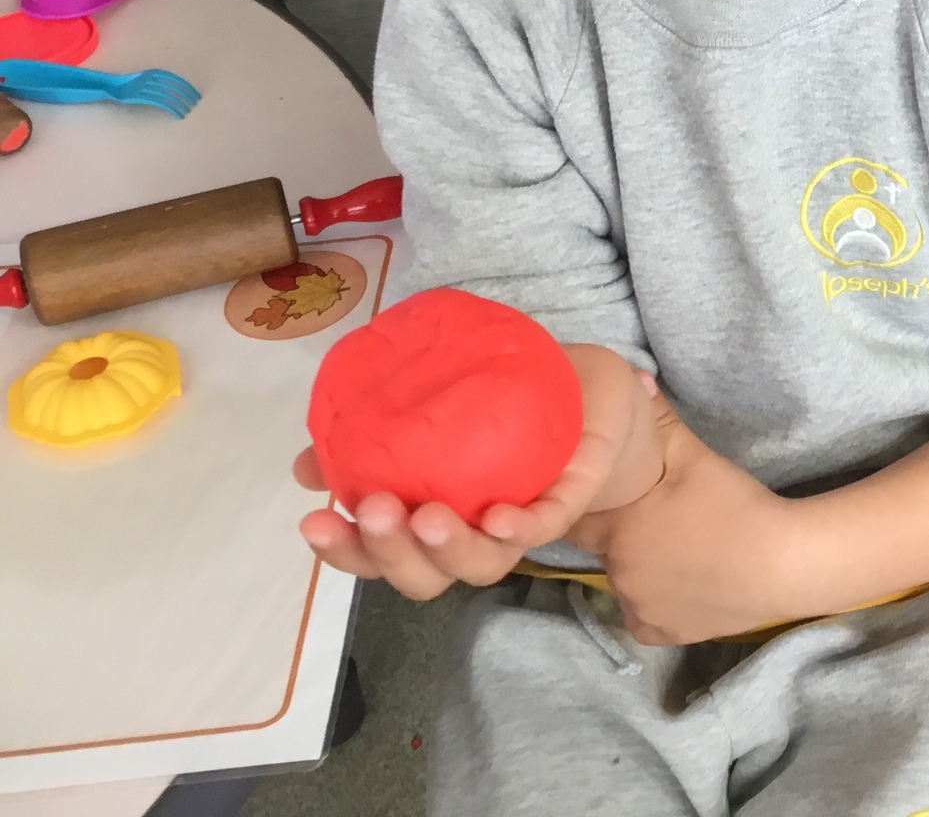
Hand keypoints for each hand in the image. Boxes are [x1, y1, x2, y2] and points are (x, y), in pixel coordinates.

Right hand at [295, 342, 664, 600]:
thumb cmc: (503, 402)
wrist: (587, 388)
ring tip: (428, 516)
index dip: (346, 551)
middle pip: (426, 575)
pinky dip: (520, 526)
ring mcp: (521, 521)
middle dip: (393, 554)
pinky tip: (498, 517)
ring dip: (450, 547)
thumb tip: (306, 465)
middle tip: (378, 511)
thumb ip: (368, 435)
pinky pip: (543, 525)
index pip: (380, 556)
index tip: (313, 522)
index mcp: (432, 517)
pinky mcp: (568, 498)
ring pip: (483, 563)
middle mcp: (473, 533)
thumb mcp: (429, 403)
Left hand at [569, 402, 806, 645]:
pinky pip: (644, 617)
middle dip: (621, 533)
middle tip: (656, 517)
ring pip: (625, 582)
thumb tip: (634, 382)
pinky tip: (682, 582)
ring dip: (640, 566)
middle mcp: (617, 573)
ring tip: (677, 548)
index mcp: (616, 528)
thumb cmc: (733, 505)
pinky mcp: (664, 635)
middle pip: (605, 548)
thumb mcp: (694, 454)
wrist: (782, 563)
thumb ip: (659, 421)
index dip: (589, 503)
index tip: (606, 495)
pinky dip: (657, 602)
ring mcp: (639, 608)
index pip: (576, 517)